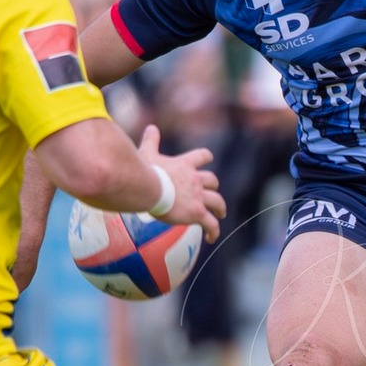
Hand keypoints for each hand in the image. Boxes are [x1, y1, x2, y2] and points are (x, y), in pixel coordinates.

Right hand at [136, 124, 224, 243]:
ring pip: (217, 202)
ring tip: (220, 214)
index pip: (203, 156)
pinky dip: (213, 231)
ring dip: (220, 208)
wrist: (148, 188)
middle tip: (211, 194)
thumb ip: (151, 141)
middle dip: (213, 187)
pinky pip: (211, 224)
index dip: (206, 158)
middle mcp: (196, 179)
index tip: (207, 160)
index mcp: (186, 165)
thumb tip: (151, 128)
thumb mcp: (147, 153)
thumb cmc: (145, 171)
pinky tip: (211, 238)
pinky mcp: (197, 213)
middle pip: (213, 181)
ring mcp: (198, 196)